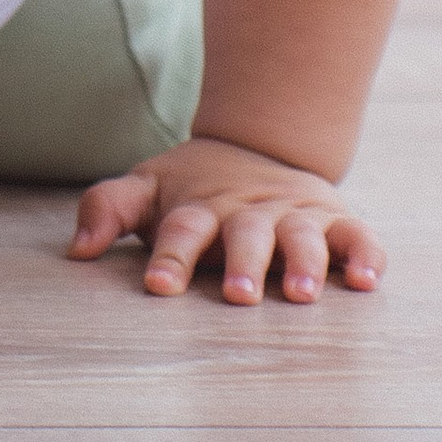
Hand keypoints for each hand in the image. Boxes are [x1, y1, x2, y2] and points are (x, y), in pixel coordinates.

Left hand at [69, 134, 383, 305]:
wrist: (259, 146)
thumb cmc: (194, 188)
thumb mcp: (147, 189)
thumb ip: (108, 210)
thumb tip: (75, 250)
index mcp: (201, 207)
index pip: (181, 229)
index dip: (169, 256)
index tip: (158, 285)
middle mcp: (249, 211)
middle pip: (246, 234)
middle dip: (243, 263)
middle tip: (238, 295)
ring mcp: (295, 215)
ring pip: (303, 237)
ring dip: (304, 263)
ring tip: (302, 294)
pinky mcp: (335, 221)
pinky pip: (358, 238)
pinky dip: (366, 257)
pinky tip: (366, 282)